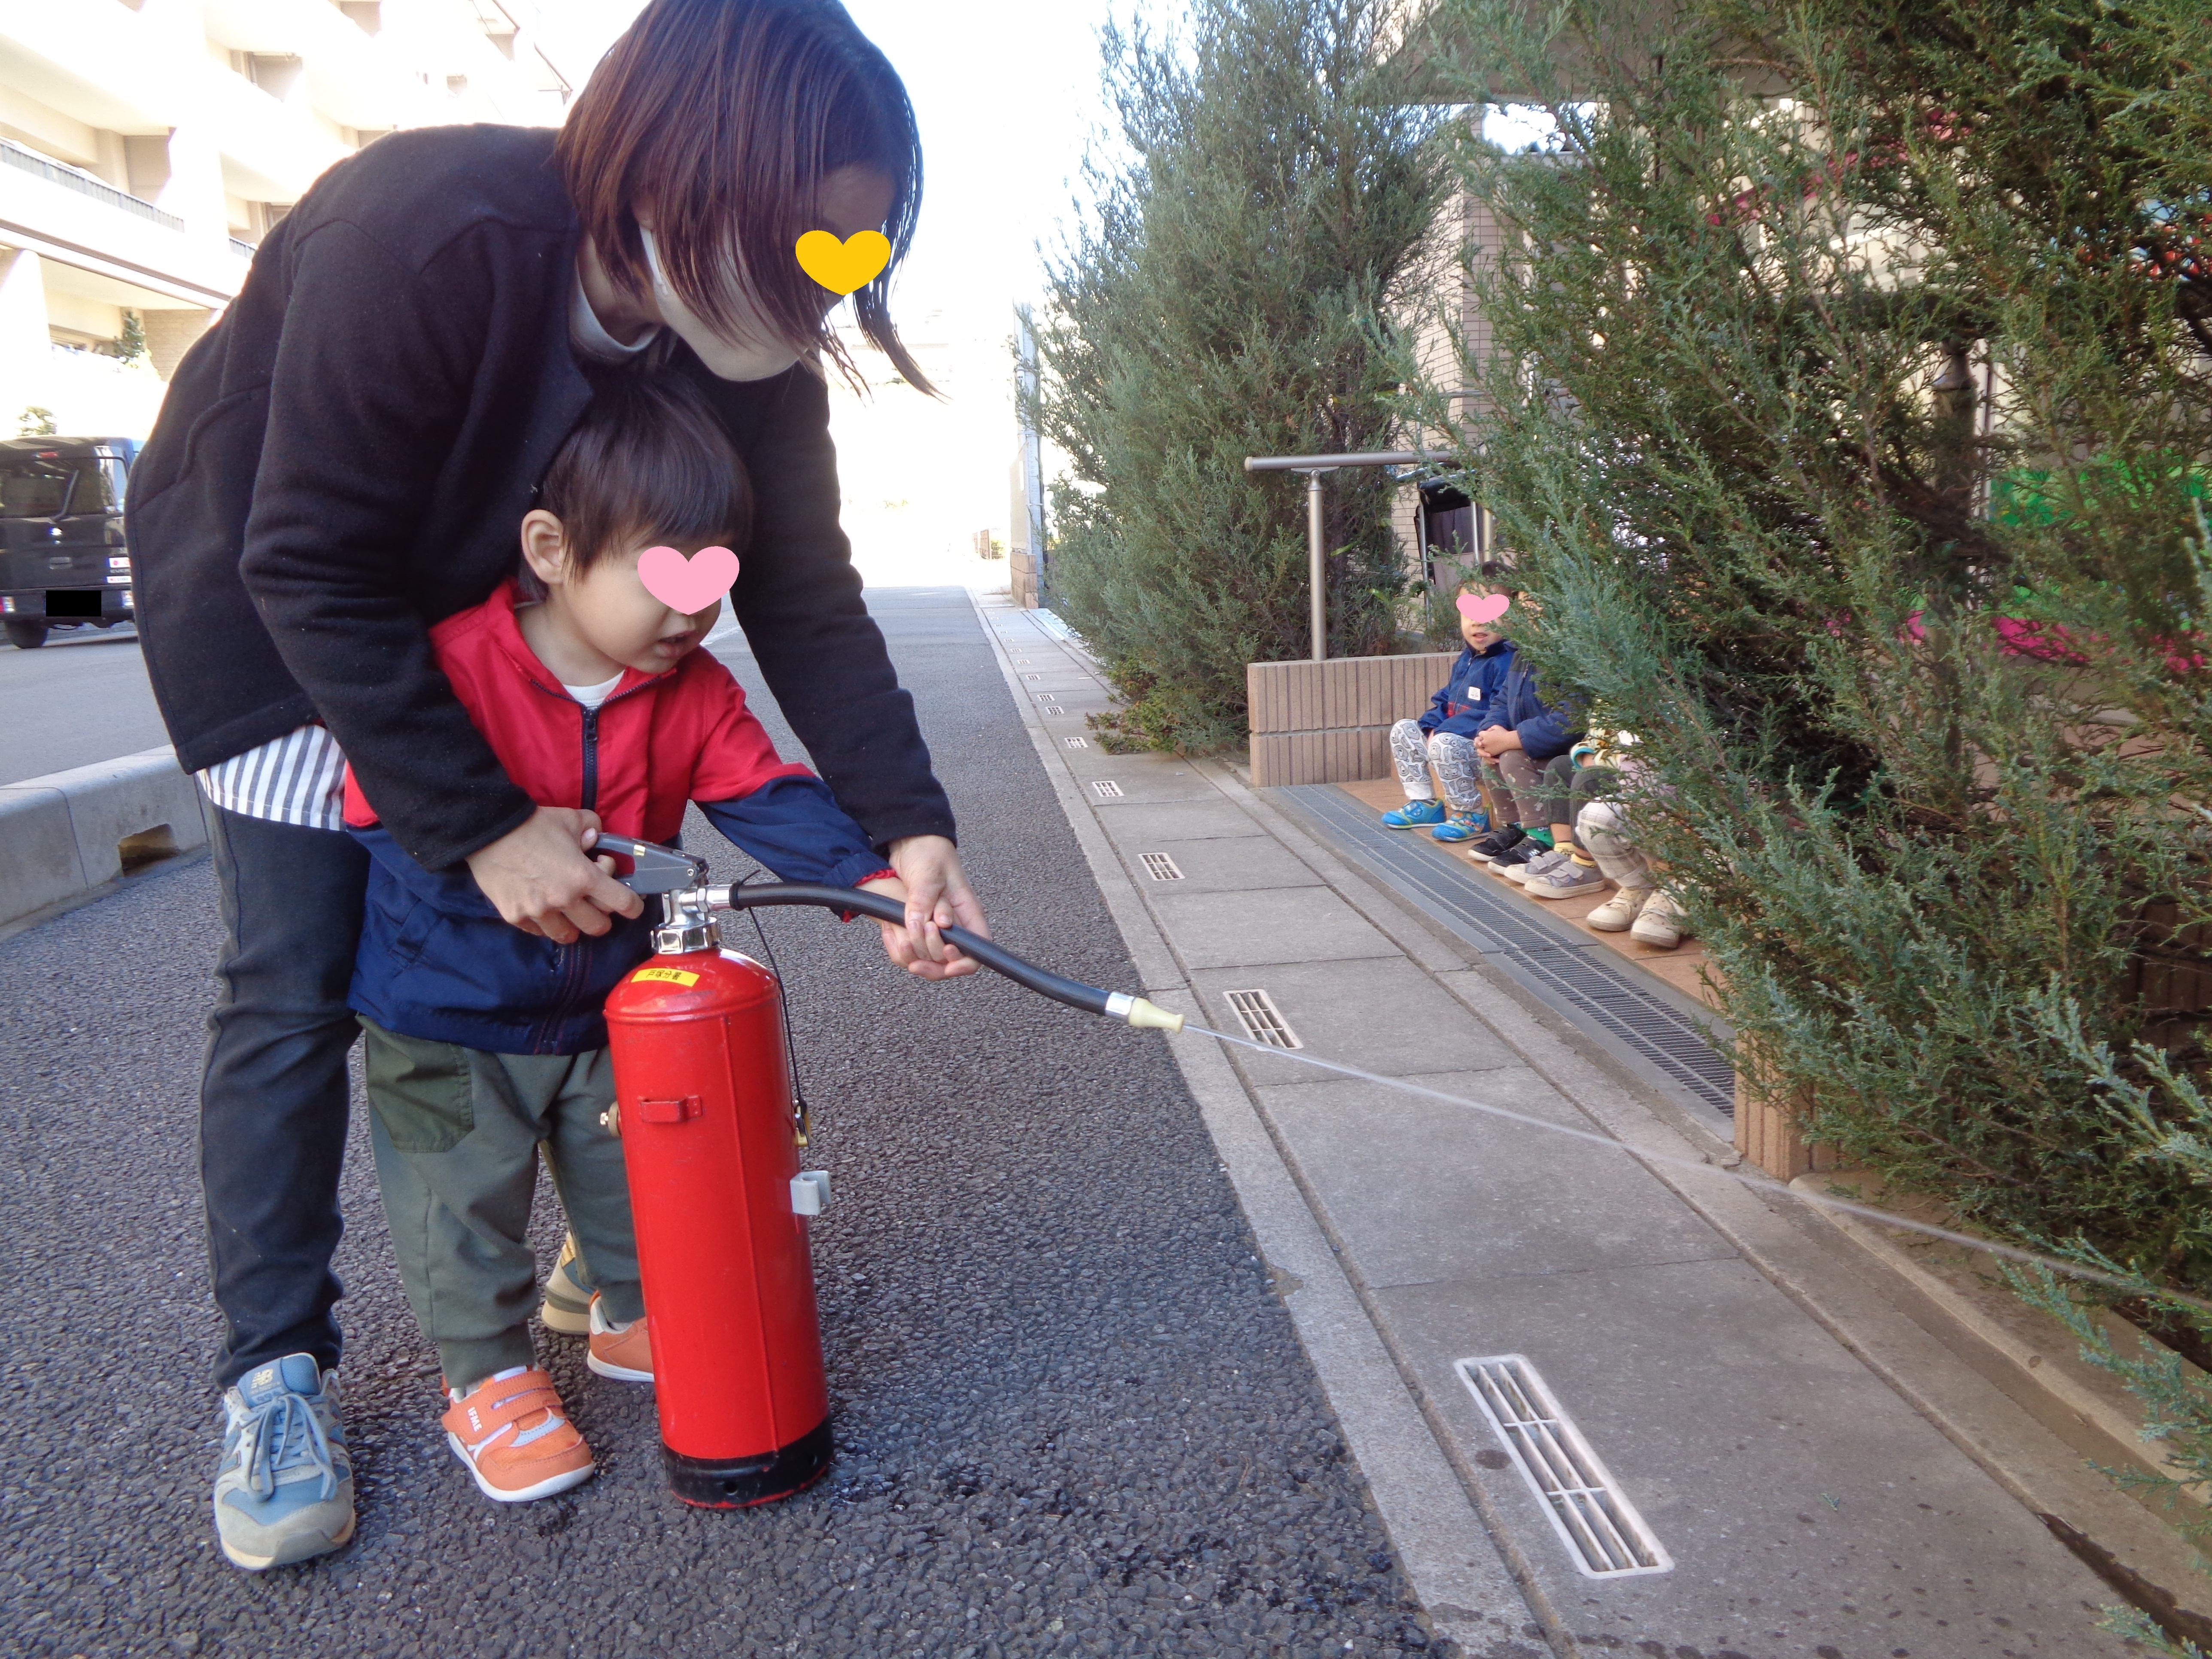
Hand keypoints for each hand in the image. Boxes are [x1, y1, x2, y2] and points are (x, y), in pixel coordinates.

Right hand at [465, 806, 643, 942]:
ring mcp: (539, 912)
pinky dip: (547, 925)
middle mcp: (564, 900)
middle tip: (596, 901)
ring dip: (575, 925)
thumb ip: (592, 828)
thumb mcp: (571, 819)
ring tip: (570, 910)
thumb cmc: (532, 825)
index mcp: (584, 877)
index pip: (622, 903)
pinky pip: (540, 932)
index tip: (632, 904)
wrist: (488, 832)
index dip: (633, 906)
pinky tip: (545, 908)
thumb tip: (596, 840)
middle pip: (598, 927)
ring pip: (569, 936)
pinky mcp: (516, 917)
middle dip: (603, 915)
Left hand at [879, 834, 985, 979]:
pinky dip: (900, 949)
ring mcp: (936, 927)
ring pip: (931, 959)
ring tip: (899, 938)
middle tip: (914, 947)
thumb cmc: (928, 852)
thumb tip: (925, 927)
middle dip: (933, 961)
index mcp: (966, 912)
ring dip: (914, 955)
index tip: (945, 962)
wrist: (909, 841)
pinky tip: (889, 934)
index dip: (963, 962)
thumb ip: (925, 901)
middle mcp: (954, 924)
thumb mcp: (928, 874)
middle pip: (951, 961)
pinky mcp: (918, 925)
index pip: (978, 949)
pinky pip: (912, 949)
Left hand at [1476, 726, 1523, 757]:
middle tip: (1480, 743)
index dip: (1483, 734)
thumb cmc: (1504, 733)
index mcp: (1485, 735)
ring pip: (1479, 751)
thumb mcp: (1496, 727)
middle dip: (1477, 742)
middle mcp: (1484, 742)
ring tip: (1483, 751)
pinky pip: (1485, 757)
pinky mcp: (1491, 754)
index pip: (1480, 734)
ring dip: (1480, 751)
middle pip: (1476, 743)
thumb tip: (1488, 731)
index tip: (1487, 734)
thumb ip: (1491, 728)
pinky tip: (1488, 755)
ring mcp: (1487, 749)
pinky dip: (1486, 756)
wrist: (1510, 740)